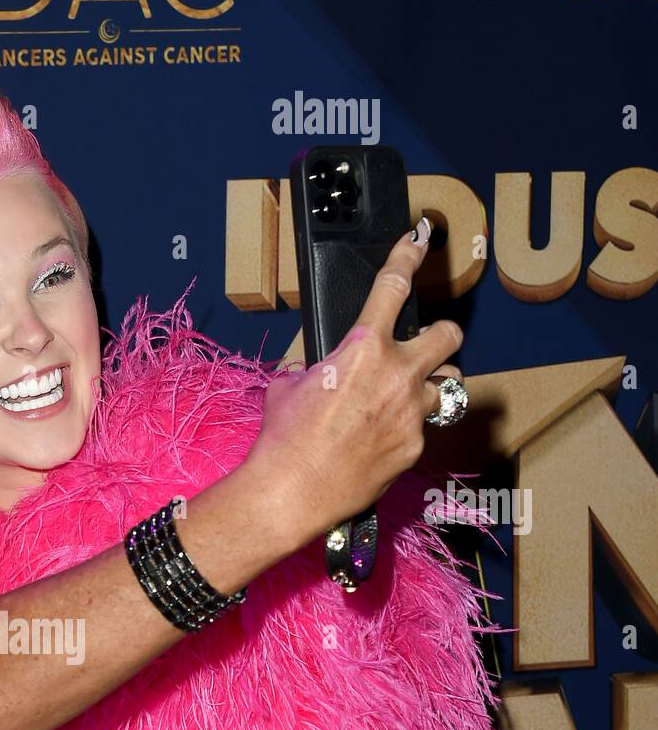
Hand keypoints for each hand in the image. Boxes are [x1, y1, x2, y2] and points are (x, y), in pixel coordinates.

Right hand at [245, 217, 464, 550]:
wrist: (291, 491)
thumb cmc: (283, 439)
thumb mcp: (287, 387)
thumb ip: (313, 370)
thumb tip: (313, 373)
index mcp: (362, 348)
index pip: (393, 286)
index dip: (408, 255)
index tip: (419, 238)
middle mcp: (397, 375)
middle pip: (447, 336)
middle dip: (441, 335)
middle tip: (428, 344)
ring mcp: (411, 413)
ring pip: (446, 388)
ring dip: (429, 388)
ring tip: (405, 401)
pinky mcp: (413, 447)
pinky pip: (421, 429)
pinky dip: (404, 431)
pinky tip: (378, 443)